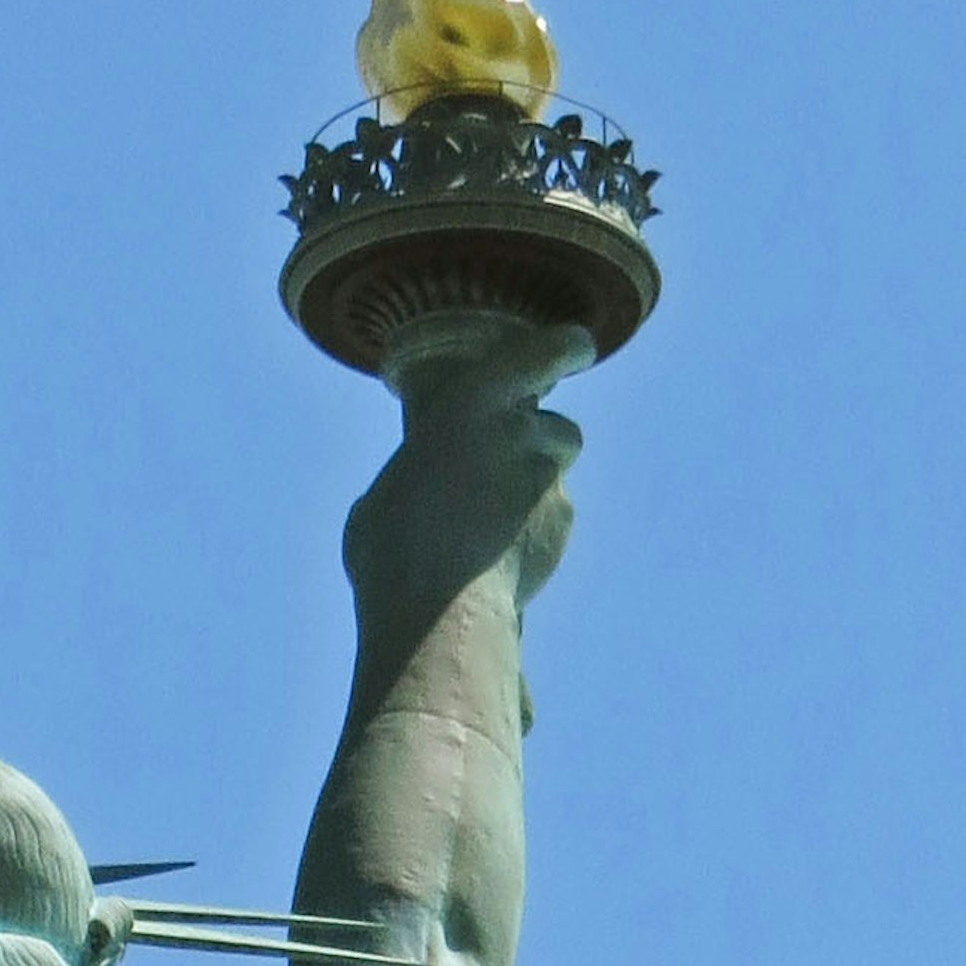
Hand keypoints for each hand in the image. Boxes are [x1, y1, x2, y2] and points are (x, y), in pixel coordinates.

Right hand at [341, 345, 582, 661]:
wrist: (440, 617)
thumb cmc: (393, 553)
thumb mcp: (386, 496)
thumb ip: (419, 473)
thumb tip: (422, 487)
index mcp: (468, 402)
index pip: (540, 351)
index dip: (564, 348)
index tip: (579, 347)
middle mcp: (519, 429)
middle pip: (551, 423)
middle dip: (537, 439)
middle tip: (502, 470)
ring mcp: (548, 477)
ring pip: (555, 468)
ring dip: (537, 485)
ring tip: (496, 525)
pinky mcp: (562, 523)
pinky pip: (554, 518)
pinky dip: (533, 535)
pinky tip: (498, 564)